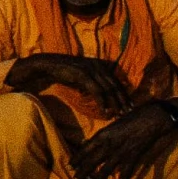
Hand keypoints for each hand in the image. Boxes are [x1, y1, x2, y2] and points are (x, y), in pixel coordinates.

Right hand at [6, 53, 130, 115]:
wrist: (47, 65)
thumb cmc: (65, 72)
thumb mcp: (83, 77)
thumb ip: (94, 83)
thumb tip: (103, 95)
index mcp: (100, 65)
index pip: (116, 81)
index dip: (124, 94)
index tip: (130, 106)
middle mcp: (98, 65)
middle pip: (115, 85)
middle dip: (122, 100)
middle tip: (128, 112)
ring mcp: (91, 69)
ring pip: (108, 89)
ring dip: (114, 103)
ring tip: (118, 113)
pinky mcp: (83, 74)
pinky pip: (96, 90)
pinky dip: (102, 101)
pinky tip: (104, 110)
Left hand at [72, 100, 177, 178]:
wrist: (149, 119)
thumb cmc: (130, 118)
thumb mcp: (111, 125)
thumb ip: (102, 136)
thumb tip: (90, 144)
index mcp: (102, 135)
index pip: (85, 149)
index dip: (77, 158)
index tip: (71, 165)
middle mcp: (109, 145)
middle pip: (92, 161)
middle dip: (83, 171)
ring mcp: (121, 152)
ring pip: (106, 169)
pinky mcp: (133, 157)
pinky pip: (126, 173)